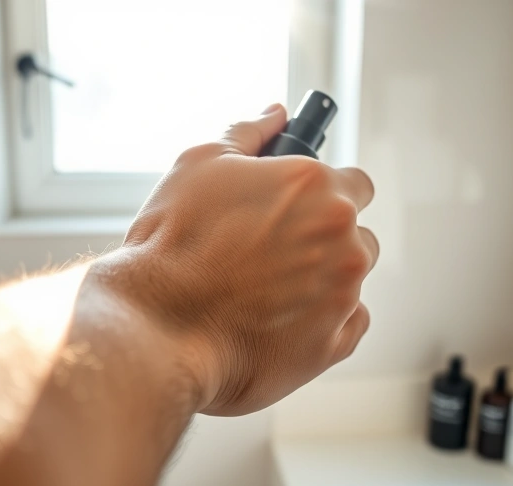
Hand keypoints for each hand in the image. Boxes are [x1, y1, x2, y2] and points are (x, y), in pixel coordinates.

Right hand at [106, 104, 377, 415]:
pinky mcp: (334, 343)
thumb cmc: (172, 245)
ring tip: (267, 289)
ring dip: (324, 279)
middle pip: (355, 233)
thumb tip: (275, 115)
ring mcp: (343, 293)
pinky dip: (324, 321)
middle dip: (323, 239)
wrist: (157, 325)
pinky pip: (348, 324)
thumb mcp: (198, 166)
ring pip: (351, 278)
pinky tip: (279, 318)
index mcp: (316, 187)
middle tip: (270, 253)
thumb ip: (248, 133)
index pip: (355, 183)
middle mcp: (342, 237)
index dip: (326, 194)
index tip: (301, 208)